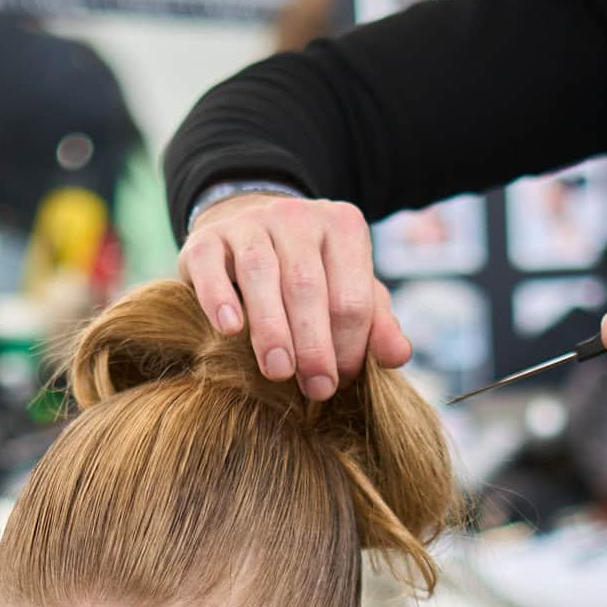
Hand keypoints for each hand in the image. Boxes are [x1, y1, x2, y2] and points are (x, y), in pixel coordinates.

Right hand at [179, 192, 410, 398]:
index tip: (341, 381)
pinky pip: (212, 267)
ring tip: (278, 372)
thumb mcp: (350, 292)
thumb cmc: (311, 275)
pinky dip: (219, 298)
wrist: (250, 233)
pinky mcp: (208, 238)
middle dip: (314, 344)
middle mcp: (297, 216)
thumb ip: (377, 323)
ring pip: (261, 273)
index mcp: (343, 227)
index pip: (351, 296)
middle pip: (308, 286)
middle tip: (316, 389)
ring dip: (271, 328)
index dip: (350, 346)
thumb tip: (398, 357)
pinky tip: (230, 329)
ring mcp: (250, 223)